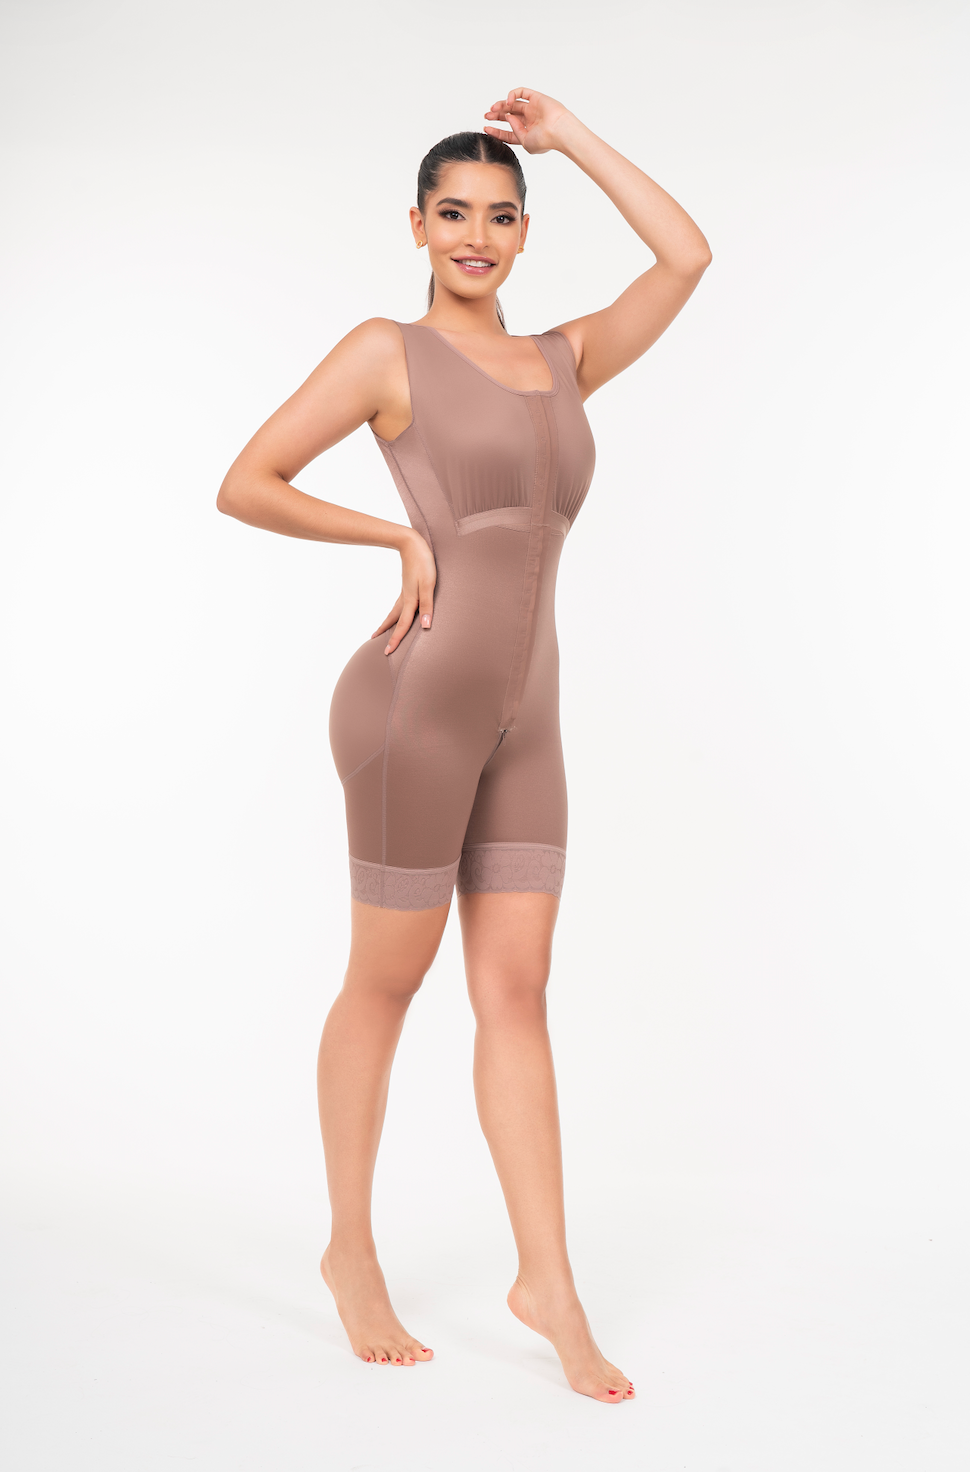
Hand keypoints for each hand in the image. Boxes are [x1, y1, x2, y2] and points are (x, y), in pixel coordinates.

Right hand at [371, 529, 436, 653]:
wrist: (412, 541)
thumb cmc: (423, 562)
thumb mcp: (428, 584)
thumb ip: (427, 605)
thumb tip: (425, 626)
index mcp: (410, 600)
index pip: (404, 624)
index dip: (396, 639)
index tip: (387, 652)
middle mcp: (405, 597)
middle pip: (394, 618)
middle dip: (386, 631)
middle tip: (374, 641)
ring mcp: (405, 590)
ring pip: (395, 610)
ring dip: (388, 621)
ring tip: (381, 628)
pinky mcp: (408, 584)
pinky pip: (400, 602)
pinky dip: (396, 611)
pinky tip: (400, 608)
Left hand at [483, 88, 572, 154]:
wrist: (558, 131)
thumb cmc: (544, 141)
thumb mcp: (524, 142)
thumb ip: (514, 131)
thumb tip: (508, 118)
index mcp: (528, 133)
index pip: (509, 132)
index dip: (497, 130)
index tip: (486, 129)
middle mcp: (530, 120)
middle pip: (509, 116)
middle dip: (497, 116)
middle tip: (486, 116)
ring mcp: (533, 109)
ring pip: (513, 104)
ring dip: (501, 105)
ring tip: (492, 109)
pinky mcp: (537, 98)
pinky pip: (522, 92)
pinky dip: (513, 94)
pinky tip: (508, 101)